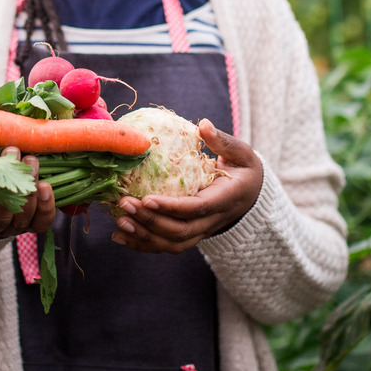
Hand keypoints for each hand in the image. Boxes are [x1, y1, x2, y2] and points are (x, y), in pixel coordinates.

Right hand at [0, 147, 55, 244]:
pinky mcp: (34, 223)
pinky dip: (45, 204)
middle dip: (7, 189)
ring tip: (30, 160)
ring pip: (23, 217)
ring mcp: (14, 227)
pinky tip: (44, 186)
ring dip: (28, 187)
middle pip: (1, 219)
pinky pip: (42, 220)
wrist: (1, 181)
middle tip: (10, 159)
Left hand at [111, 119, 262, 253]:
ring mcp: (200, 232)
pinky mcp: (189, 237)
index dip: (172, 207)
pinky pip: (164, 246)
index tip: (147, 198)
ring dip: (143, 236)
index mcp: (225, 200)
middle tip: (125, 203)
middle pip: (179, 231)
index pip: (196, 208)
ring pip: (171, 243)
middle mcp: (212, 221)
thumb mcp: (241, 154)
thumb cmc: (243, 170)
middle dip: (150, 221)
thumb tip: (204, 125)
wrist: (252, 198)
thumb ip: (223, 141)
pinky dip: (141, 245)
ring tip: (120, 222)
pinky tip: (118, 237)